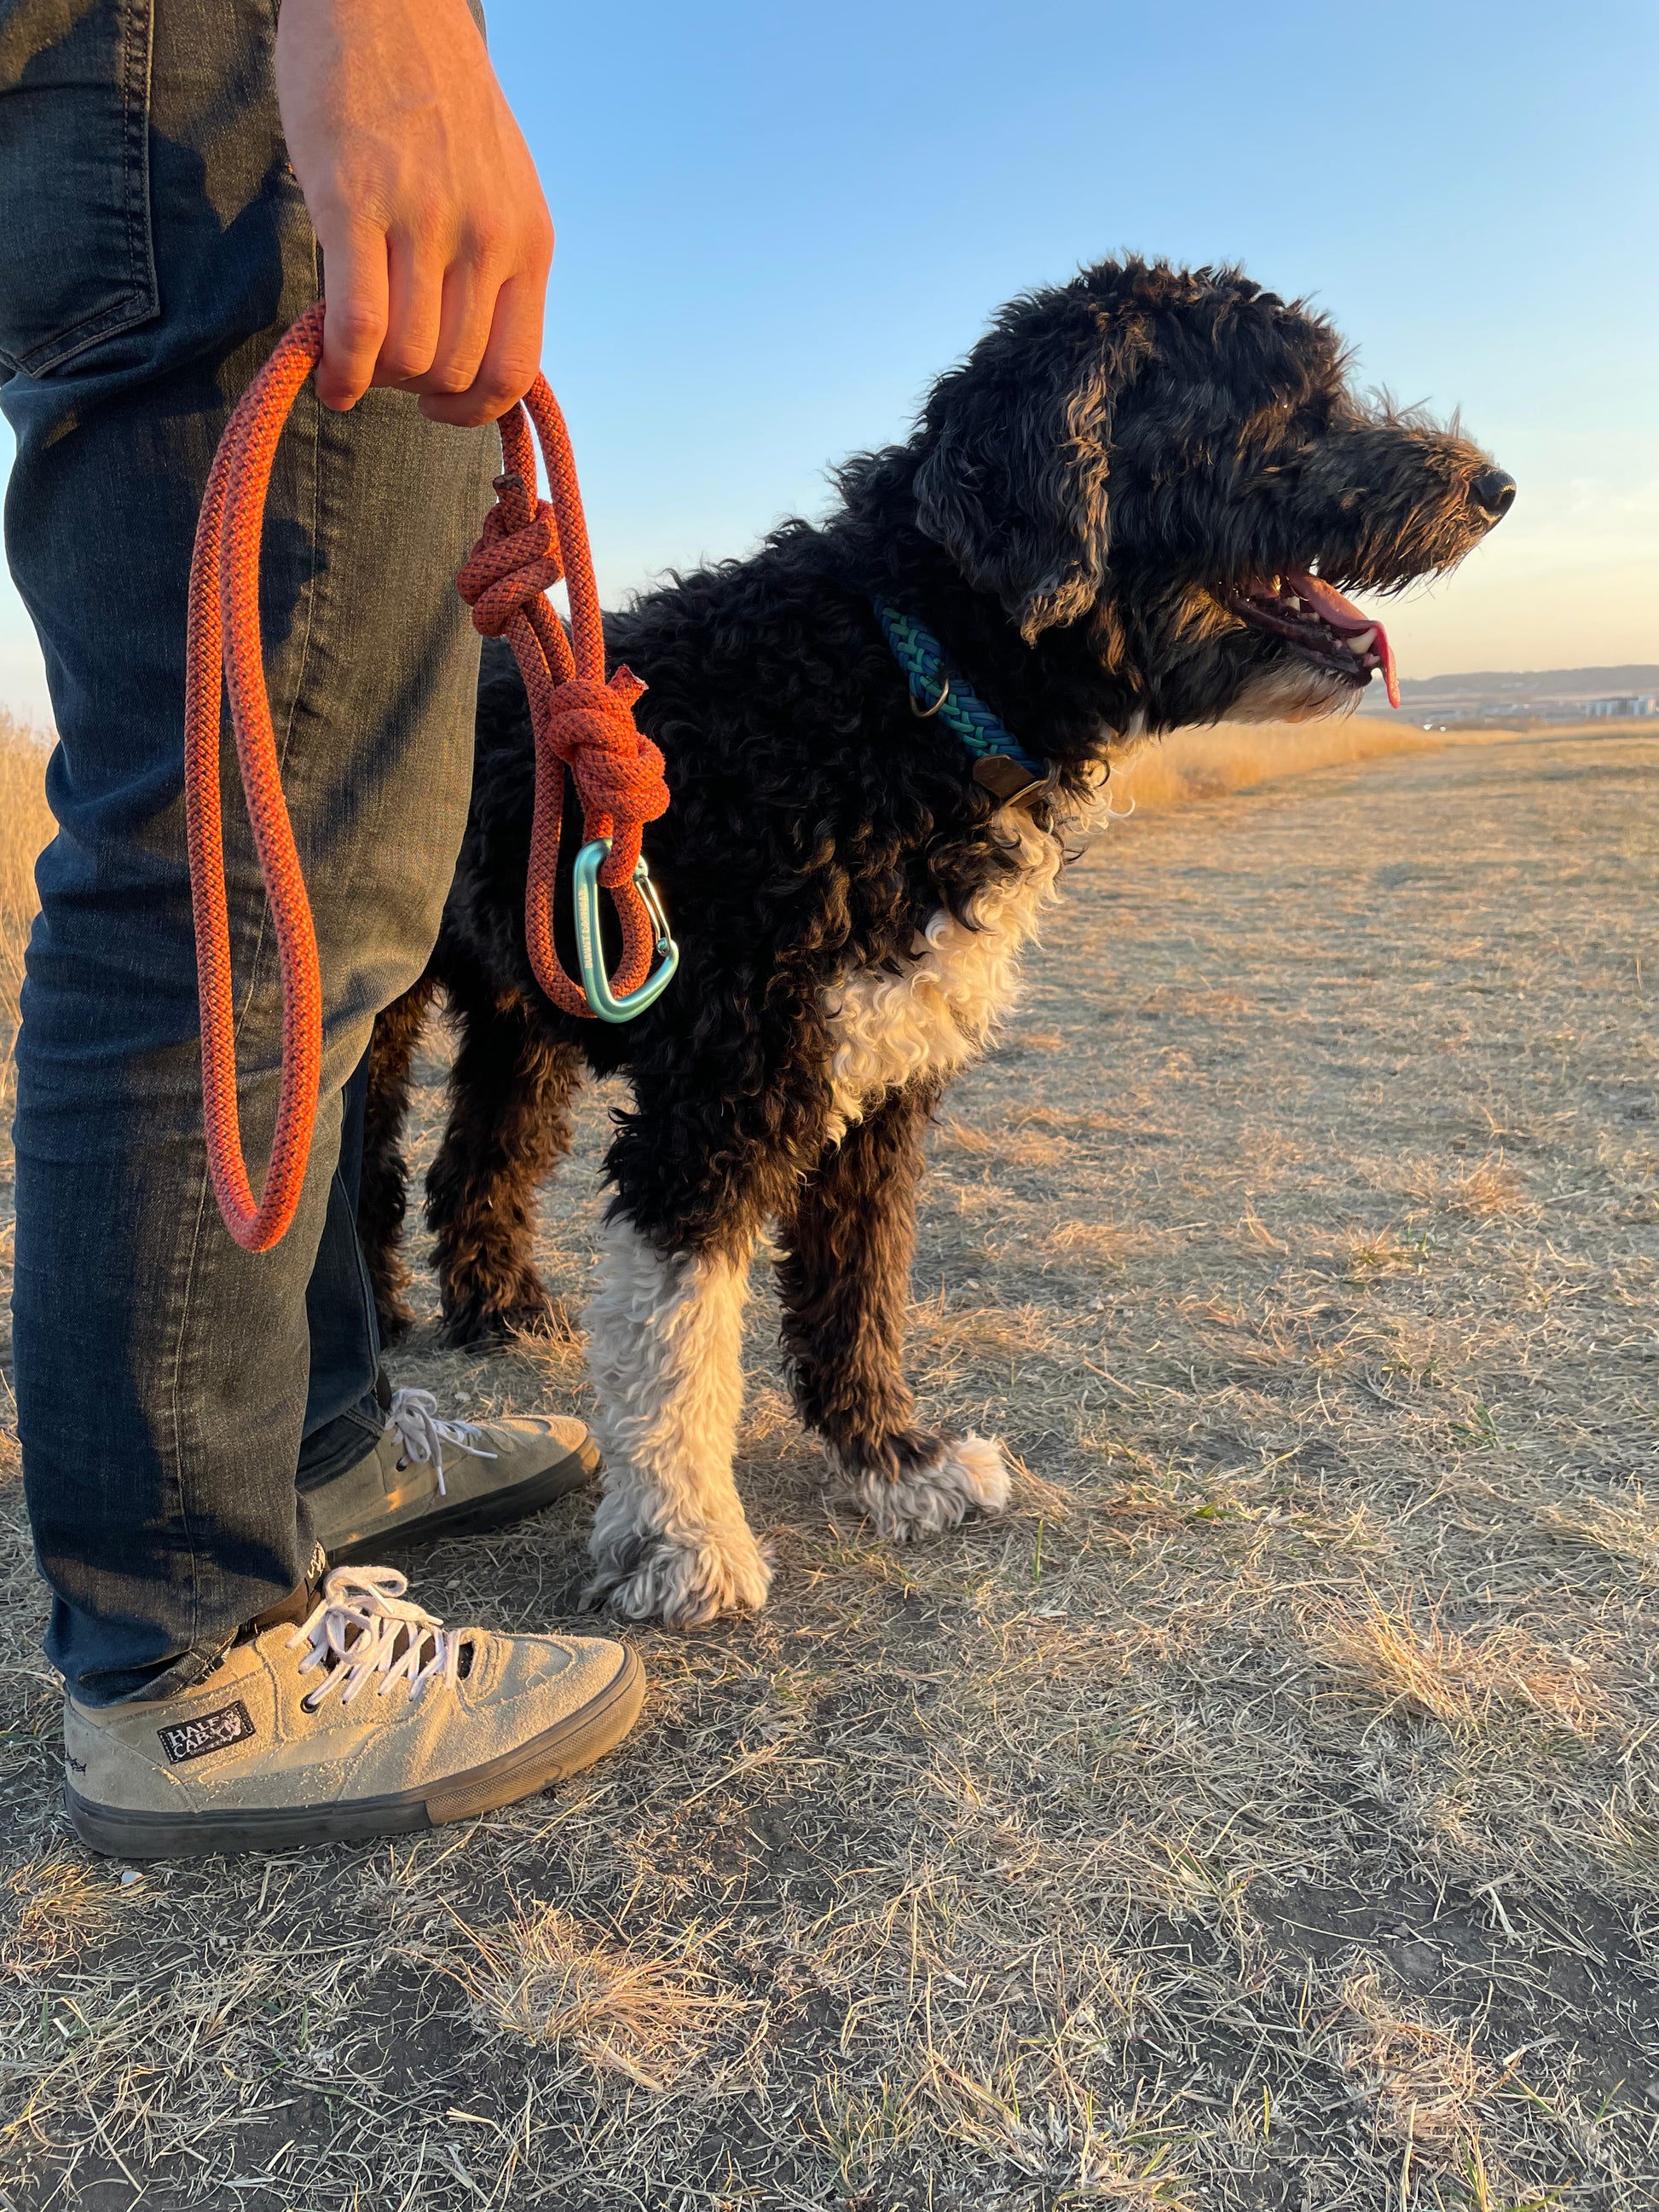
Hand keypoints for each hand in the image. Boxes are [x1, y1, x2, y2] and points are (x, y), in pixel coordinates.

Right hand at [274, 0, 552, 424]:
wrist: (386, 1)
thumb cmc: (434, 101)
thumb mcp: (497, 186)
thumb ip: (494, 261)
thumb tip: (469, 347)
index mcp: (528, 240)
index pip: (514, 369)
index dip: (473, 409)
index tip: (440, 407)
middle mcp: (486, 238)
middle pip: (454, 371)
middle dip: (414, 391)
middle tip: (385, 370)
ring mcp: (423, 222)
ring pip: (407, 359)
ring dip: (375, 380)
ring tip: (353, 363)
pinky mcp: (354, 205)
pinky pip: (359, 326)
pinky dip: (342, 370)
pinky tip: (329, 378)